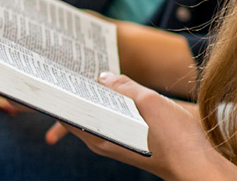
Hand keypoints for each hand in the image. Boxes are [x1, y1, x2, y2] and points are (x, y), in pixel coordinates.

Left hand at [49, 73, 236, 180]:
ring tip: (76, 75)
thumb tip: (103, 76)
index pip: (65, 113)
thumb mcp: (150, 102)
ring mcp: (111, 142)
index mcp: (99, 134)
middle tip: (52, 71)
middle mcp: (100, 141)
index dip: (52, 95)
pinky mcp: (123, 141)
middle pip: (73, 113)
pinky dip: (99, 104)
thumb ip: (124, 87)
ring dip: (83, 97)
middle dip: (64, 93)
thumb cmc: (176, 139)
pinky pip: (103, 119)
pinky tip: (104, 90)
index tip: (39, 80)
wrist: (197, 166)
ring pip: (89, 115)